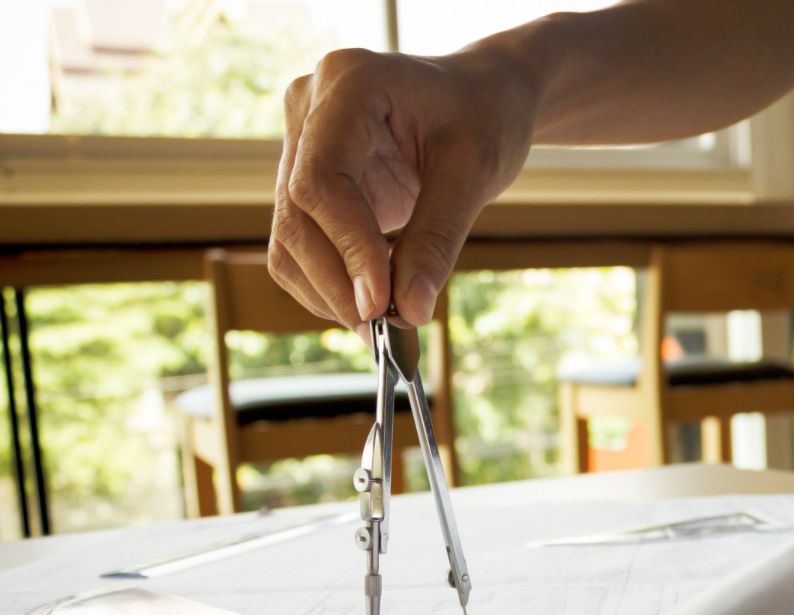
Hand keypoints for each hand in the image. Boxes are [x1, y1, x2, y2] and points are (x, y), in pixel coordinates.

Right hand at [270, 44, 536, 335]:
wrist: (482, 98)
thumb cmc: (485, 116)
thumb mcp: (475, 170)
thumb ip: (438, 239)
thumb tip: (409, 310)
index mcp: (349, 83)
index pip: (321, 180)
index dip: (348, 247)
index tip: (382, 304)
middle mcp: (308, 107)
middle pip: (297, 215)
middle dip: (338, 283)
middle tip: (385, 332)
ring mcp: (299, 143)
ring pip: (289, 238)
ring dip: (330, 293)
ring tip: (383, 327)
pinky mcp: (305, 180)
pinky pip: (300, 245)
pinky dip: (330, 285)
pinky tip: (372, 303)